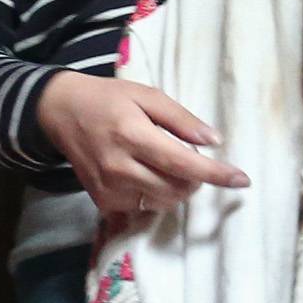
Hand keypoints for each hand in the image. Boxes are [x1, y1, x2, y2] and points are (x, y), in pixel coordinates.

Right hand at [35, 70, 246, 213]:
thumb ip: (181, 118)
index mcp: (132, 135)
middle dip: (195, 179)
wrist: (60, 113)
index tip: (242, 180)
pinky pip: (144, 207)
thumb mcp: (147, 95)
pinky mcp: (103, 201)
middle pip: (176, 188)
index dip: (216, 174)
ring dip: (177, 187)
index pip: (183, 163)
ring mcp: (109, 188)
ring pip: (163, 201)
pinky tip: (145, 174)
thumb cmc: (108, 99)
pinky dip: (155, 193)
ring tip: (166, 165)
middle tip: (191, 159)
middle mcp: (119, 167)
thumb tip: (214, 141)